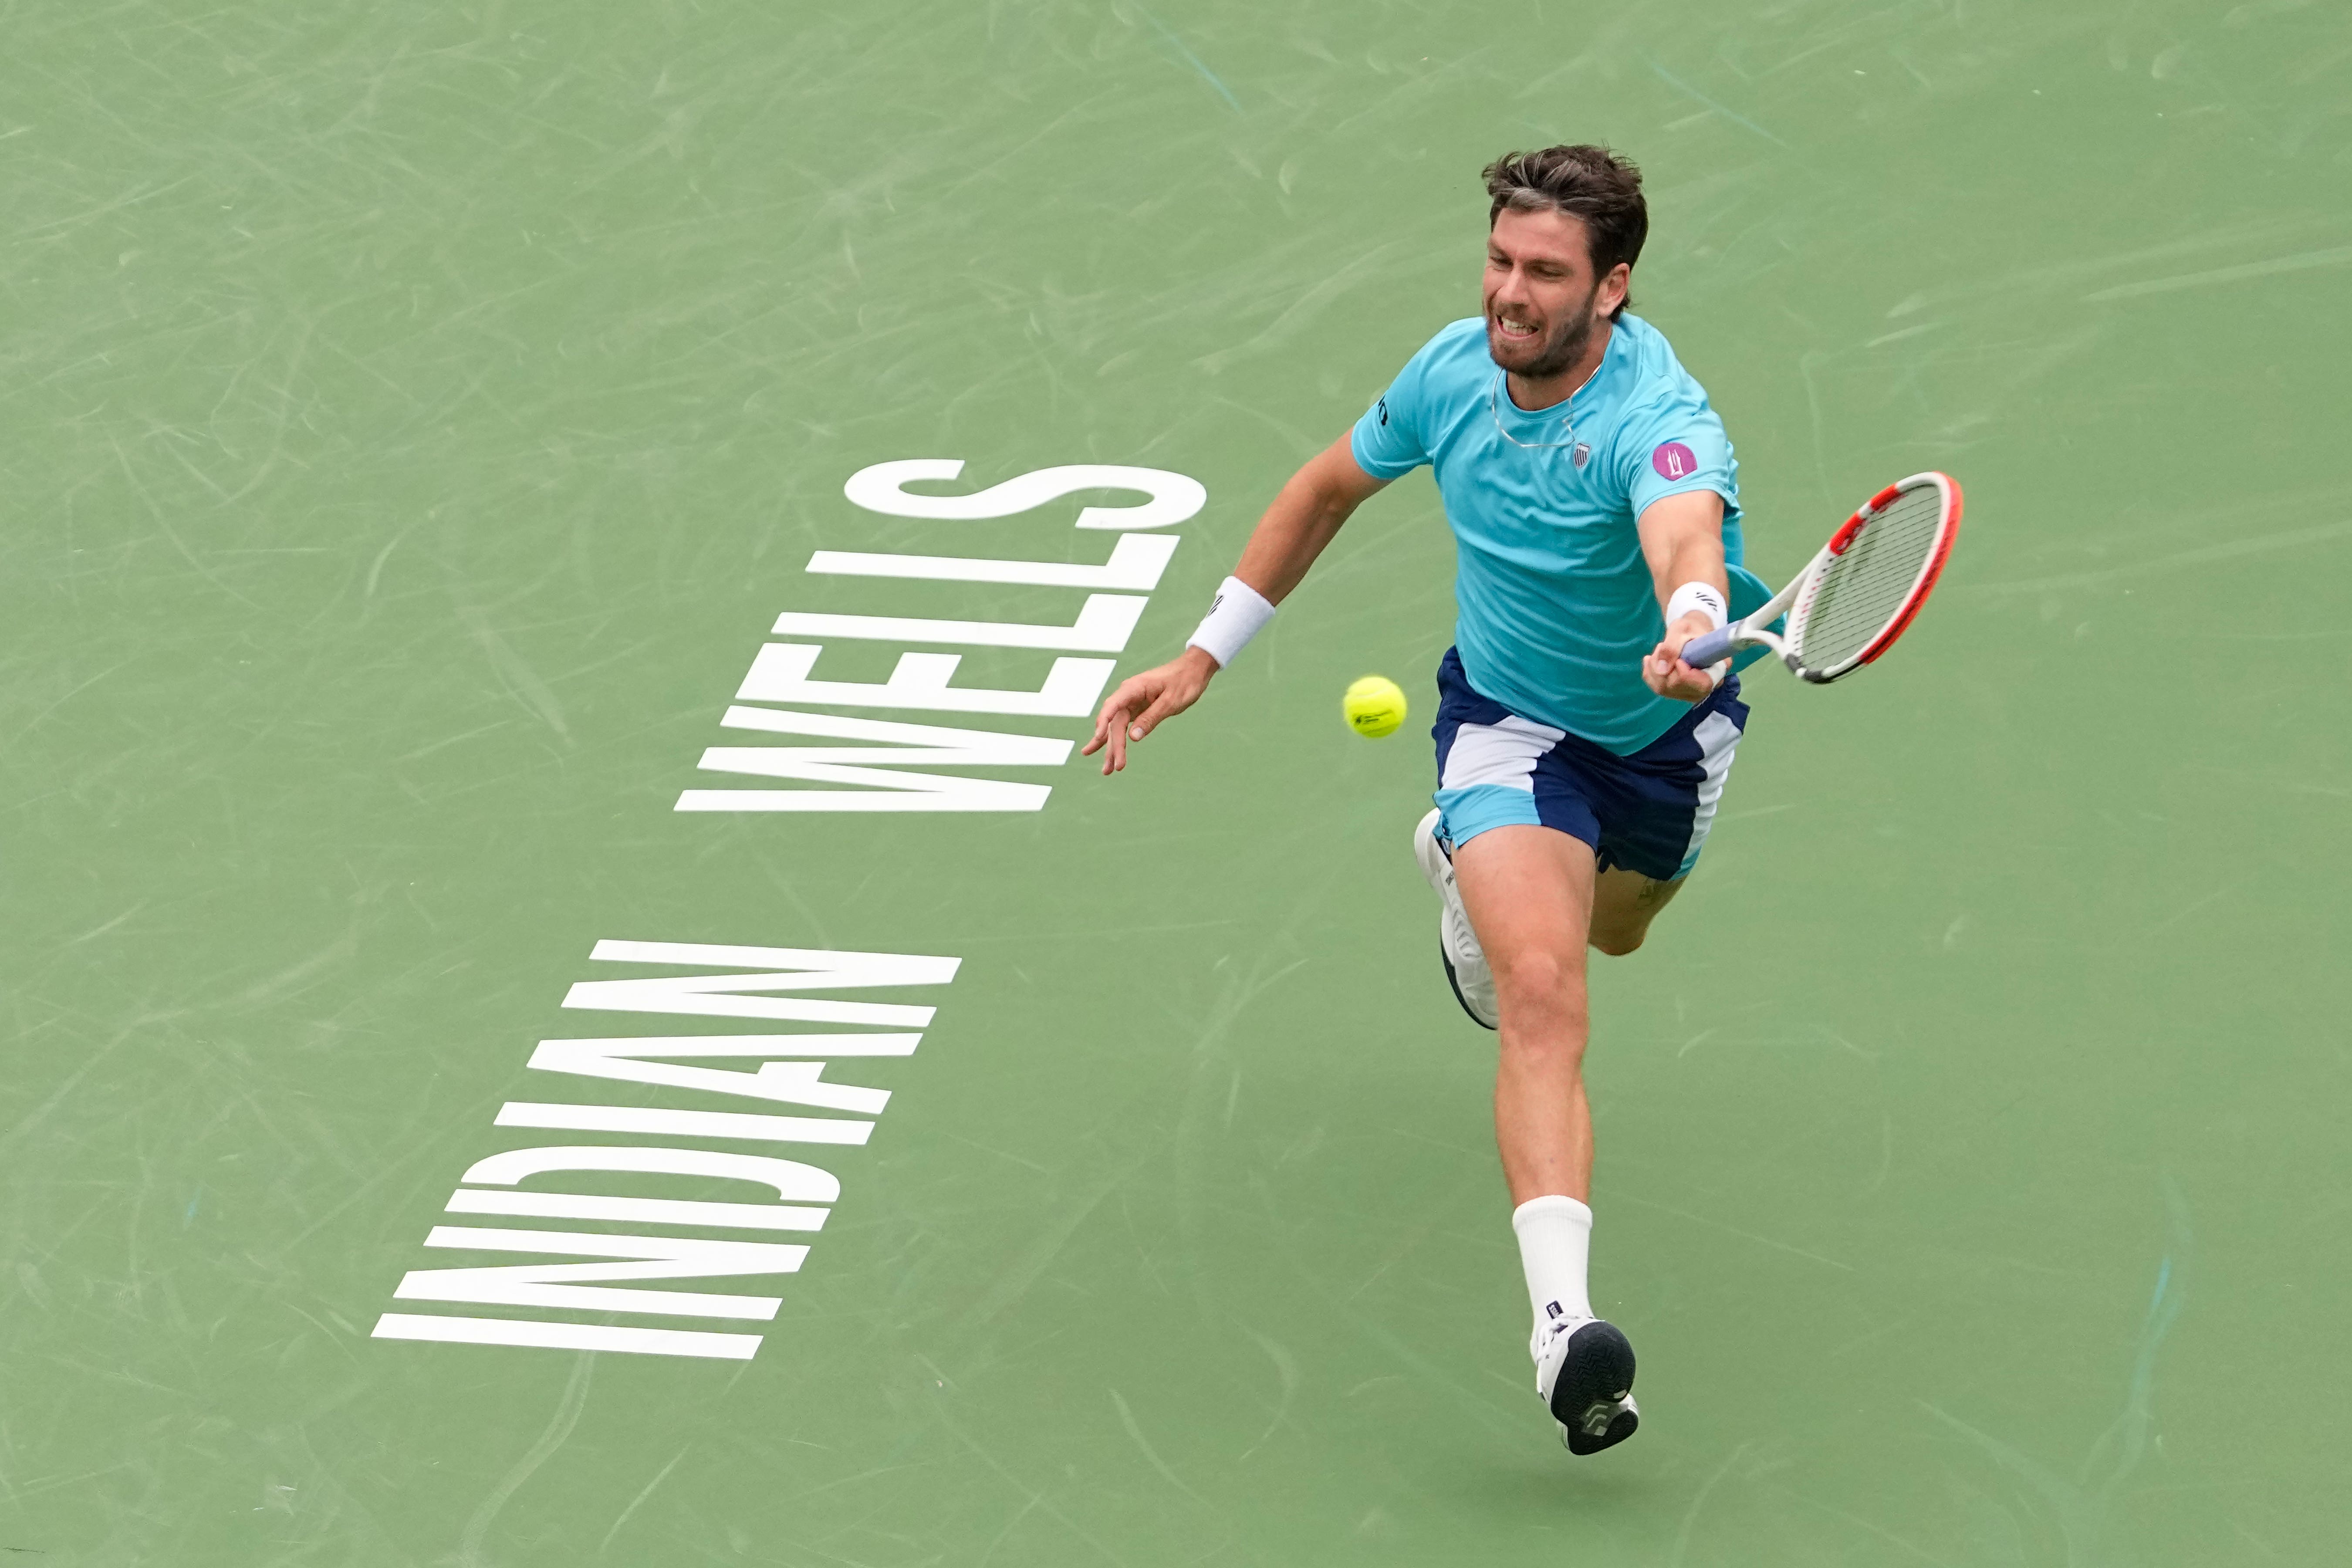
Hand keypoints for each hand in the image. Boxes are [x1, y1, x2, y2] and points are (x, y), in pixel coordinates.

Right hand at [1082, 647, 1218, 774]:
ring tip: (1106, 770)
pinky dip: (1116, 740)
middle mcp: (1127, 695)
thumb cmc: (1184, 682)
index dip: (1104, 722)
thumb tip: (1133, 737)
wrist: (1193, 670)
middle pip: (1115, 723)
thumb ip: (1151, 718)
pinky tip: (1105, 753)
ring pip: (1116, 728)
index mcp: (1133, 688)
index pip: (1112, 706)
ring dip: (1111, 748)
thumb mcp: (1171, 701)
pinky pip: (1123, 727)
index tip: (1098, 737)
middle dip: (1113, 746)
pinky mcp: (1136, 710)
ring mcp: (1130, 703)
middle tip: (1112, 768)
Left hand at [1642, 613, 1721, 702]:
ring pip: (1663, 689)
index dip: (1685, 675)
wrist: (1689, 632)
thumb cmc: (1690, 628)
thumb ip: (1672, 647)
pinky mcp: (1677, 691)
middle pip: (1678, 688)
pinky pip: (1656, 687)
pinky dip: (1649, 672)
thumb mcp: (1681, 629)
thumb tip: (1662, 671)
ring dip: (1654, 668)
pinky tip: (1651, 659)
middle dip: (1665, 667)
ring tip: (1659, 650)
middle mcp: (1706, 686)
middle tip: (1663, 646)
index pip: (1702, 685)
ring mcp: (1690, 692)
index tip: (1678, 659)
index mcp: (1717, 669)